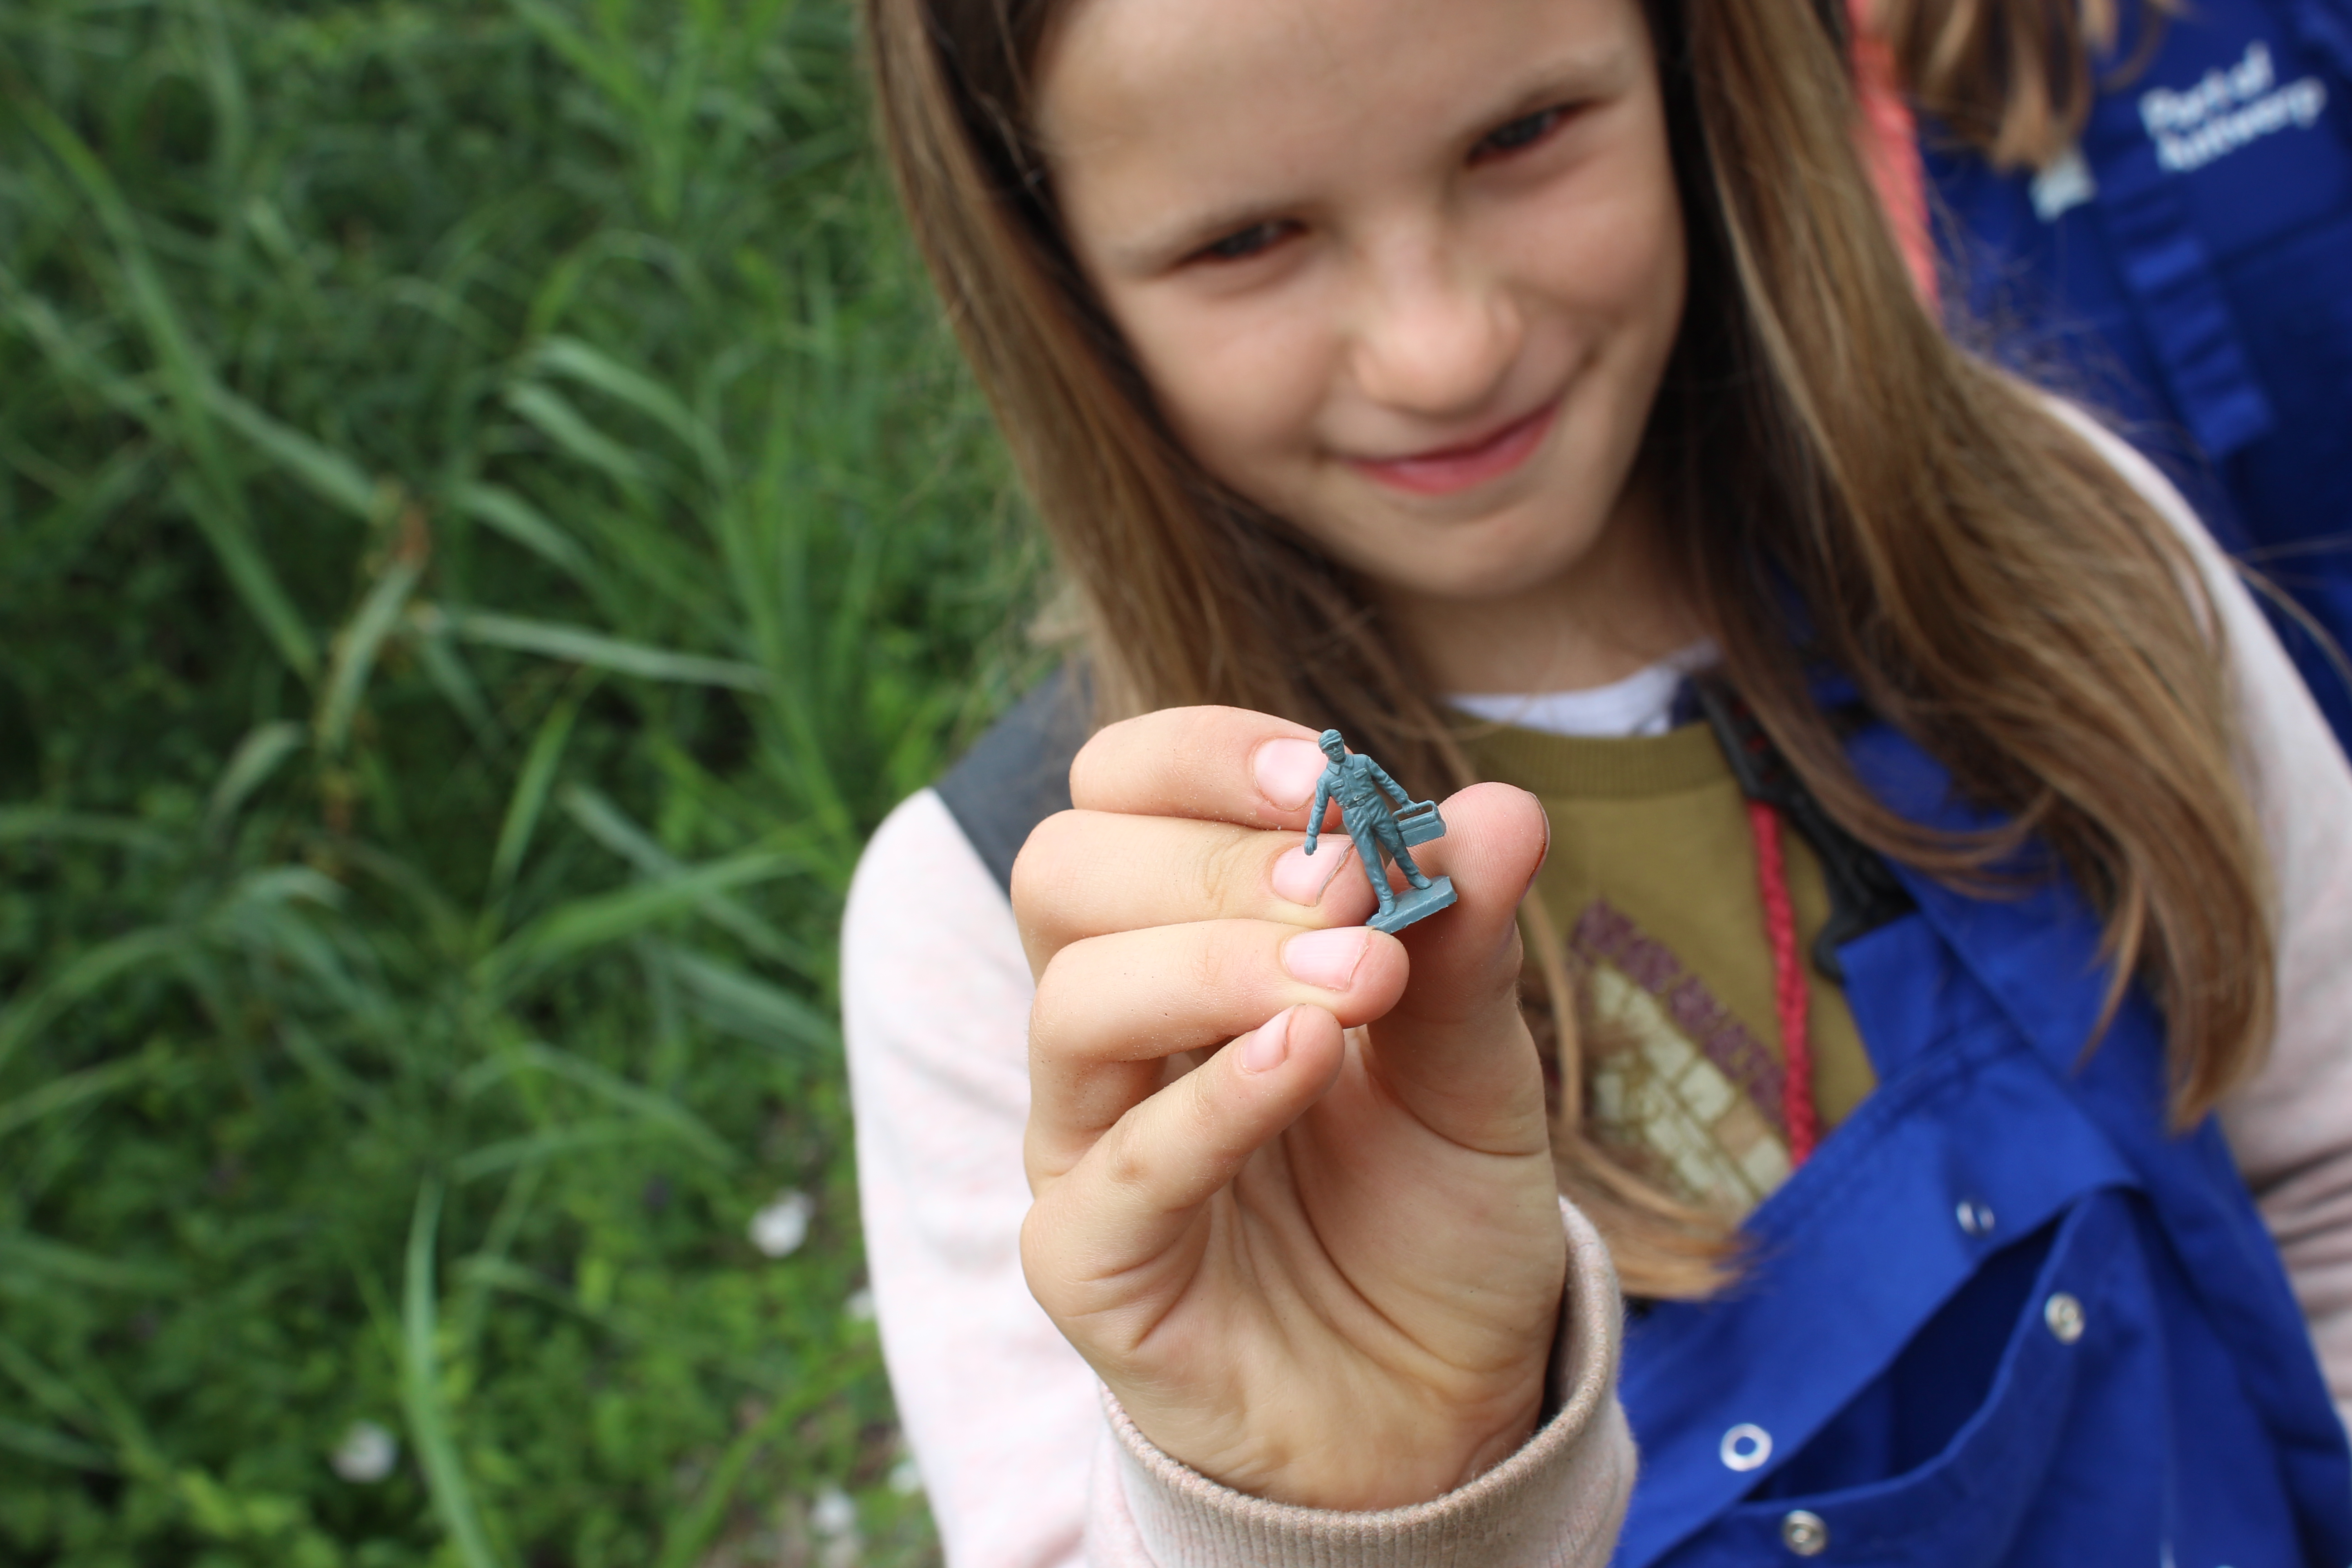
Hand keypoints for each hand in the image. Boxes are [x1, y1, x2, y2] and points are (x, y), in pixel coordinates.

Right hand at [1014, 706, 1563, 1510]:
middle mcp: (1110, 1026)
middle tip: (1352, 887)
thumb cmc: (1430, 1212)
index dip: (1201, 758)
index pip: (1119, 789)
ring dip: (1215, 964)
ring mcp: (1087, 1145)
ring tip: (1355, 984)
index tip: (1321, 775)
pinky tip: (1306, 1059)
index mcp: (1179, 938)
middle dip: (1210, 857)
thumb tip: (1499, 808)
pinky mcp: (1093, 1266)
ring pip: (1073, 1003)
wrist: (1439, 1403)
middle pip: (1065, 869)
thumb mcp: (1474, 1065)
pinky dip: (1212, 1100)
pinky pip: (1118, 1169)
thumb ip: (1463, 943)